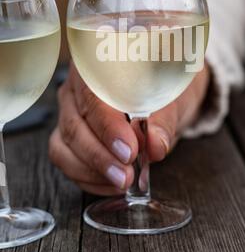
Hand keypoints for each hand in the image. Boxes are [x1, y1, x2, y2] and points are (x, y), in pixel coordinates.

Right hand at [49, 62, 209, 194]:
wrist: (166, 96)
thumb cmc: (166, 89)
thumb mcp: (174, 99)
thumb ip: (164, 121)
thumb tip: (155, 145)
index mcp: (98, 67)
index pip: (92, 97)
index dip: (108, 127)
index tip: (129, 150)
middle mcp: (76, 88)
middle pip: (74, 125)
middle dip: (100, 156)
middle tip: (127, 175)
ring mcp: (69, 113)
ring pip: (63, 146)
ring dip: (92, 170)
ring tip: (122, 182)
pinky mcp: (70, 138)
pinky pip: (66, 161)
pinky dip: (88, 178)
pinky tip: (112, 184)